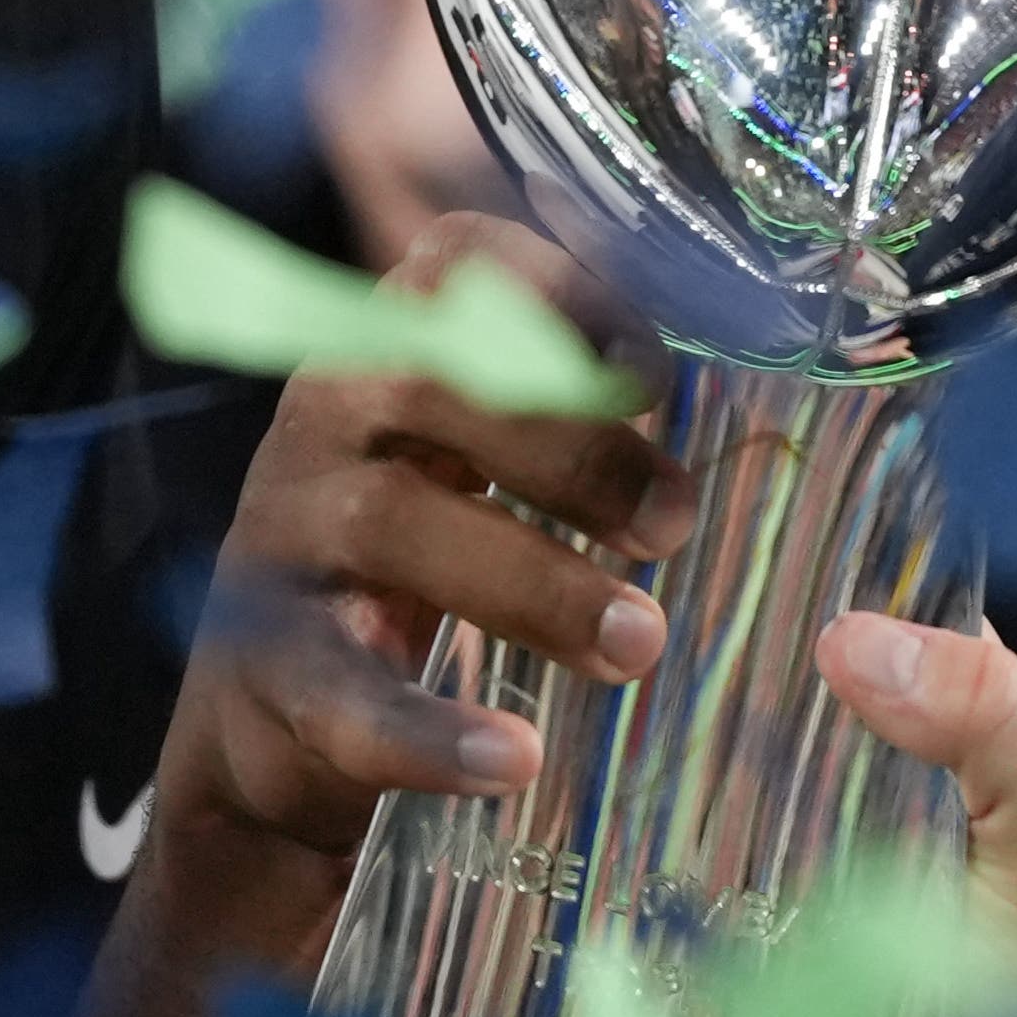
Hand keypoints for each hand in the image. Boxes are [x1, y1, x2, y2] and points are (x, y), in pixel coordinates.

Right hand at [149, 222, 699, 970]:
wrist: (272, 720)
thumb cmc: (417, 565)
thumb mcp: (474, 463)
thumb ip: (573, 410)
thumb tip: (751, 372)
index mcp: (392, 350)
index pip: (457, 259)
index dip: (564, 290)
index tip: (657, 371)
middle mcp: (324, 421)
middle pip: (429, 379)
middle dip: (571, 446)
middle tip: (676, 526)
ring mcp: (283, 543)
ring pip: (393, 525)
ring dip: (533, 584)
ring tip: (639, 645)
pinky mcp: (266, 673)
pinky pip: (344, 694)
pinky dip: (433, 730)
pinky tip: (517, 757)